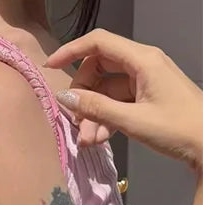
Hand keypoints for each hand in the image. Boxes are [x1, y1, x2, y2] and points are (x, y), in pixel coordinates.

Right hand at [46, 28, 202, 174]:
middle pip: (98, 68)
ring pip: (105, 90)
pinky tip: (99, 139)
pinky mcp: (144, 98)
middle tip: (75, 120)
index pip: (99, 43)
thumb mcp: (132, 120)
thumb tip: (65, 97)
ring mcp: (143, 82)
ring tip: (88, 140)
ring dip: (92, 114)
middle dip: (82, 94)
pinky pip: (115, 103)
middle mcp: (142, 65)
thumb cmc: (176, 128)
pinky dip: (104, 119)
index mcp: (143, 60)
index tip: (50, 68)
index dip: (71, 51)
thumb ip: (96, 108)